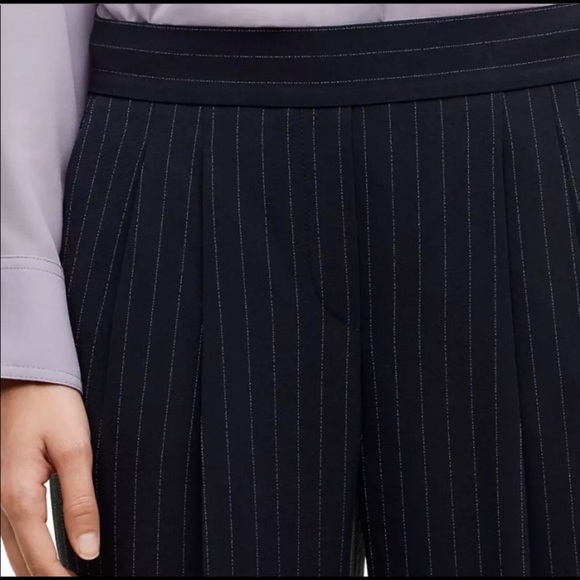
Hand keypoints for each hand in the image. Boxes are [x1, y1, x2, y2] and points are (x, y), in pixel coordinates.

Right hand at [1, 379, 98, 575]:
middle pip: (22, 560)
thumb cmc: (51, 405)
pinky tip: (48, 551)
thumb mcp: (75, 449)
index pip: (40, 557)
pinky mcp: (2, 484)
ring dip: (37, 566)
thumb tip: (87, 550)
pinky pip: (11, 528)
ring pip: (14, 547)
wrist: (26, 375)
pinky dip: (30, 546)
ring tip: (66, 574)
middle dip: (47, 577)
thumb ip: (80, 501)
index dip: (60, 579)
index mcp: (18, 495)